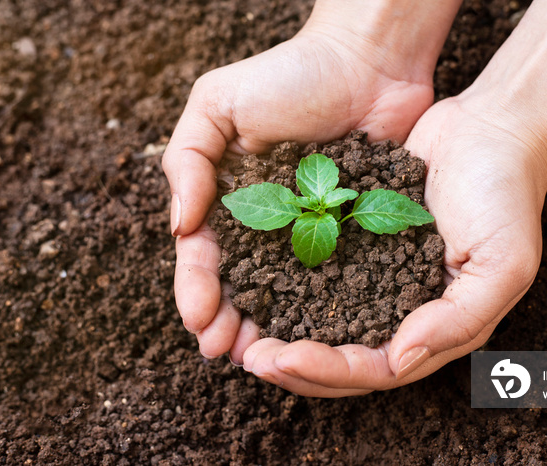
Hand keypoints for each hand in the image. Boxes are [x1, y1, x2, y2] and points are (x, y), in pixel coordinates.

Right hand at [162, 1, 459, 364]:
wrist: (368, 64)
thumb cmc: (291, 75)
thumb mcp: (218, 103)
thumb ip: (187, 159)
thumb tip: (178, 225)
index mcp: (229, 199)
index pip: (204, 254)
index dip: (197, 288)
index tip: (199, 318)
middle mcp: (266, 225)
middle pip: (240, 283)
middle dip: (227, 320)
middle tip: (224, 351)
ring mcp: (310, 234)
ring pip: (284, 292)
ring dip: (268, 327)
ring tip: (259, 358)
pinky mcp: (353, 235)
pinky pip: (335, 279)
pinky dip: (321, 309)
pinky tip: (315, 336)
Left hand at [242, 96, 546, 395]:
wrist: (489, 129)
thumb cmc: (505, 195)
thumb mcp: (503, 265)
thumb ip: (458, 320)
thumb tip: (399, 360)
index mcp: (436, 326)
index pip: (376, 370)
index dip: (328, 371)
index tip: (282, 358)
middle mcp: (404, 312)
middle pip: (343, 358)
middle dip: (295, 364)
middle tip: (249, 356)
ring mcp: (379, 278)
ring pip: (324, 323)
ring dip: (285, 333)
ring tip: (242, 331)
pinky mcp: (360, 244)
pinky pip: (319, 273)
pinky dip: (288, 284)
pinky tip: (254, 280)